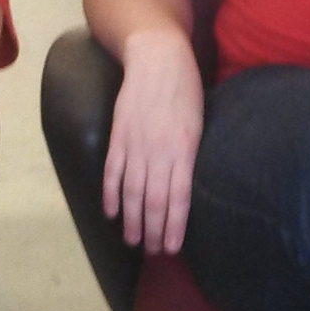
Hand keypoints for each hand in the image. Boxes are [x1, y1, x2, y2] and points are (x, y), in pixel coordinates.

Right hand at [103, 28, 204, 255]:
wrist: (157, 58)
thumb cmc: (186, 90)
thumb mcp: (199, 123)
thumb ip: (190, 155)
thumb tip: (187, 186)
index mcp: (183, 150)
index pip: (178, 198)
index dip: (174, 226)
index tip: (173, 248)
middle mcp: (158, 152)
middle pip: (154, 201)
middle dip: (154, 231)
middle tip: (155, 252)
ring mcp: (135, 145)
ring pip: (131, 193)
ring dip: (132, 221)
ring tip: (134, 242)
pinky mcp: (118, 137)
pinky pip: (112, 173)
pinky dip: (110, 196)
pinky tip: (111, 214)